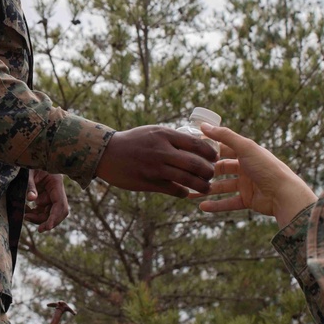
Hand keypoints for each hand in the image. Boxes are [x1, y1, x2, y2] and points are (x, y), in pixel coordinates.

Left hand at [24, 169, 68, 231]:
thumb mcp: (29, 172)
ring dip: (39, 219)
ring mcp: (50, 195)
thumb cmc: (29, 163)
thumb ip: (30, 185)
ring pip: (49, 213)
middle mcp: (56, 191)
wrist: (27, 158)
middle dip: (48, 221)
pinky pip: (42, 211)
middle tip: (38, 229)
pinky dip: (34, 214)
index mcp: (56, 183)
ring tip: (26, 216)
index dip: (55, 217)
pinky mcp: (43, 197)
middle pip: (57, 212)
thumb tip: (31, 199)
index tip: (48, 227)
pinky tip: (25, 211)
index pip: (60, 204)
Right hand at [94, 126, 216, 196]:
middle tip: (212, 174)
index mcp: (164, 135)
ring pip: (187, 179)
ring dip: (200, 185)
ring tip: (205, 187)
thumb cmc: (133, 141)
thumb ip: (173, 137)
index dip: (210, 152)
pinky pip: (174, 190)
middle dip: (209, 171)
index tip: (215, 157)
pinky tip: (185, 192)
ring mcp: (155, 168)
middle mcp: (162, 151)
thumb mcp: (153, 131)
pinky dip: (183, 192)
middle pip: (195, 164)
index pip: (196, 144)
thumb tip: (197, 143)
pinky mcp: (149, 182)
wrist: (107, 153)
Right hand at [196, 124, 315, 226]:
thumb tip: (203, 126)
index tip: (190, 150)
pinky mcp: (248, 200)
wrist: (284, 194)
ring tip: (190, 194)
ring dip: (207, 190)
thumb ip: (224, 136)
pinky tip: (202, 207)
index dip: (208, 149)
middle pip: (221, 168)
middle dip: (205, 171)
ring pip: (222, 187)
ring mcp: (247, 184)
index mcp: (246, 152)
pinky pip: (229, 202)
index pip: (223, 148)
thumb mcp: (245, 147)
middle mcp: (246, 167)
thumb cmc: (266, 167)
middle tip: (188, 173)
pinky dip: (216, 205)